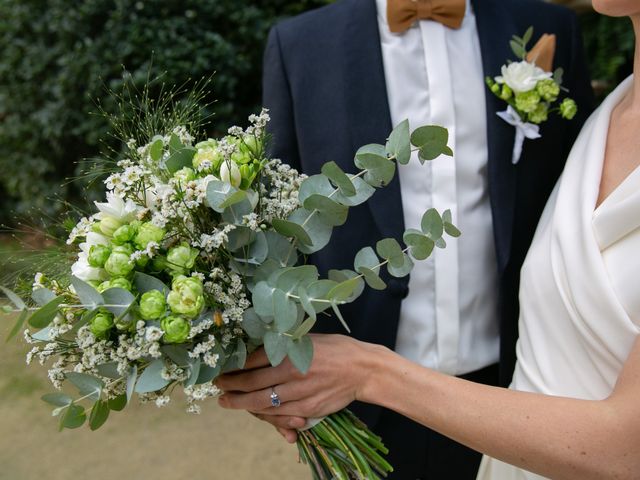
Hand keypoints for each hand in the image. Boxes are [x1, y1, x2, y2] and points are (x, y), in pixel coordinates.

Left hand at [216, 334, 384, 429]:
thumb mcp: (308, 338)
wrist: (363, 369)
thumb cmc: (336, 349)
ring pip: (262, 402)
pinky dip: (264, 414)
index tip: (223, 367)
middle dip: (231, 386)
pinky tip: (253, 411)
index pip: (253, 359)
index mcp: (291, 351)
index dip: (234, 365)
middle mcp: (292, 372)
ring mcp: (299, 393)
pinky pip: (279, 414)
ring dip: (241, 403)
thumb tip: (259, 346)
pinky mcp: (307, 408)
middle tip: (217, 387)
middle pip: (252, 383)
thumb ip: (285, 344)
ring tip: (227, 401)